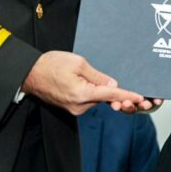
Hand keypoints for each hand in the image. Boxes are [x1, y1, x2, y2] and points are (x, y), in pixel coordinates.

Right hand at [21, 51, 146, 115]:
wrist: (30, 74)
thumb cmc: (51, 65)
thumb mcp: (78, 63)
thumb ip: (97, 76)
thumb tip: (112, 84)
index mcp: (82, 94)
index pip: (111, 95)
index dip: (127, 95)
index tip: (140, 98)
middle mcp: (79, 106)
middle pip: (105, 98)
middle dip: (115, 92)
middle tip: (124, 87)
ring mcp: (74, 108)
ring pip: (96, 99)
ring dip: (101, 90)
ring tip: (90, 76)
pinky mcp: (71, 107)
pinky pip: (87, 100)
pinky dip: (92, 92)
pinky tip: (87, 82)